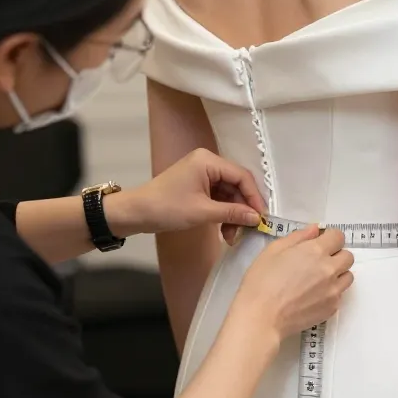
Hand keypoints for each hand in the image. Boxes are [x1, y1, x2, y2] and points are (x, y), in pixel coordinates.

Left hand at [122, 149, 264, 238]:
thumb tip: (256, 218)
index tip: (261, 218)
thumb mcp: (203, 212)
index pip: (242, 176)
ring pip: (229, 194)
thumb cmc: (167, 208)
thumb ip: (232, 213)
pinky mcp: (198, 185)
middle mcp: (207, 163)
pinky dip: (222, 214)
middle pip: (237, 185)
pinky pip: (218, 198)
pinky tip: (224, 230)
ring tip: (232, 236)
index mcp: (208, 161)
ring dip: (232, 215)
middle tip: (247, 230)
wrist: (136, 213)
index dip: (254, 197)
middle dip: (242, 209)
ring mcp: (202, 174)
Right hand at [234, 225, 354, 339]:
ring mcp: (333, 290)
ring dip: (338, 274)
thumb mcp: (273, 250)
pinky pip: (340, 295)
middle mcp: (330, 269)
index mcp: (316, 251)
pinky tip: (313, 296)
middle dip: (336, 255)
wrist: (261, 317)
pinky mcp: (332, 308)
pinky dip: (331, 292)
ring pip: (348, 276)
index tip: (321, 242)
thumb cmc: (261, 282)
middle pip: (348, 256)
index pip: (339, 237)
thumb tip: (315, 230)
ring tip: (318, 279)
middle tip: (319, 261)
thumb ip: (298, 237)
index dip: (330, 237)